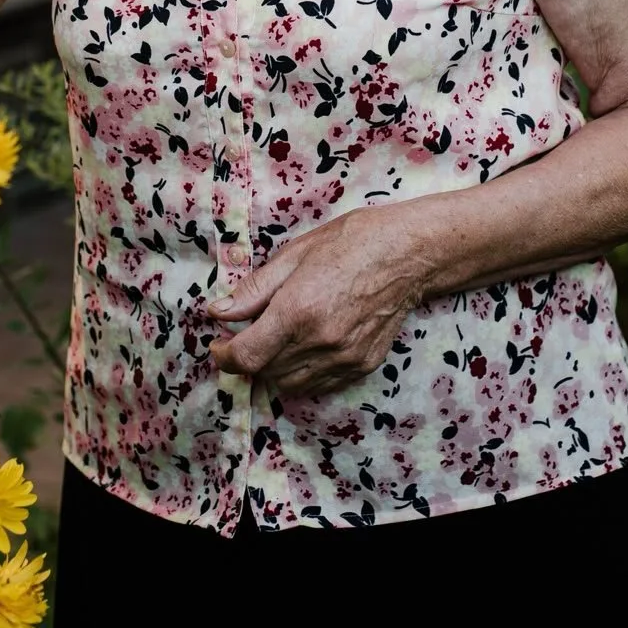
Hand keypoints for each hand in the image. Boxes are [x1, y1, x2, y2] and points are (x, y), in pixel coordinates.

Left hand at [207, 205, 431, 397]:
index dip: (224, 356)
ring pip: (290, 384)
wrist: (408, 253)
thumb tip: (219, 311)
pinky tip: (303, 347)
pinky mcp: (362, 365)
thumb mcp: (295, 254)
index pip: (246, 356)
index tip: (218, 346)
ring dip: (273, 369)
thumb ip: (255, 289)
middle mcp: (320, 342)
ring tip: (276, 339)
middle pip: (265, 372)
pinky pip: (319, 385)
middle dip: (248, 357)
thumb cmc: (351, 242)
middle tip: (247, 334)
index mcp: (298, 310)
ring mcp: (344, 358)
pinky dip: (302, 374)